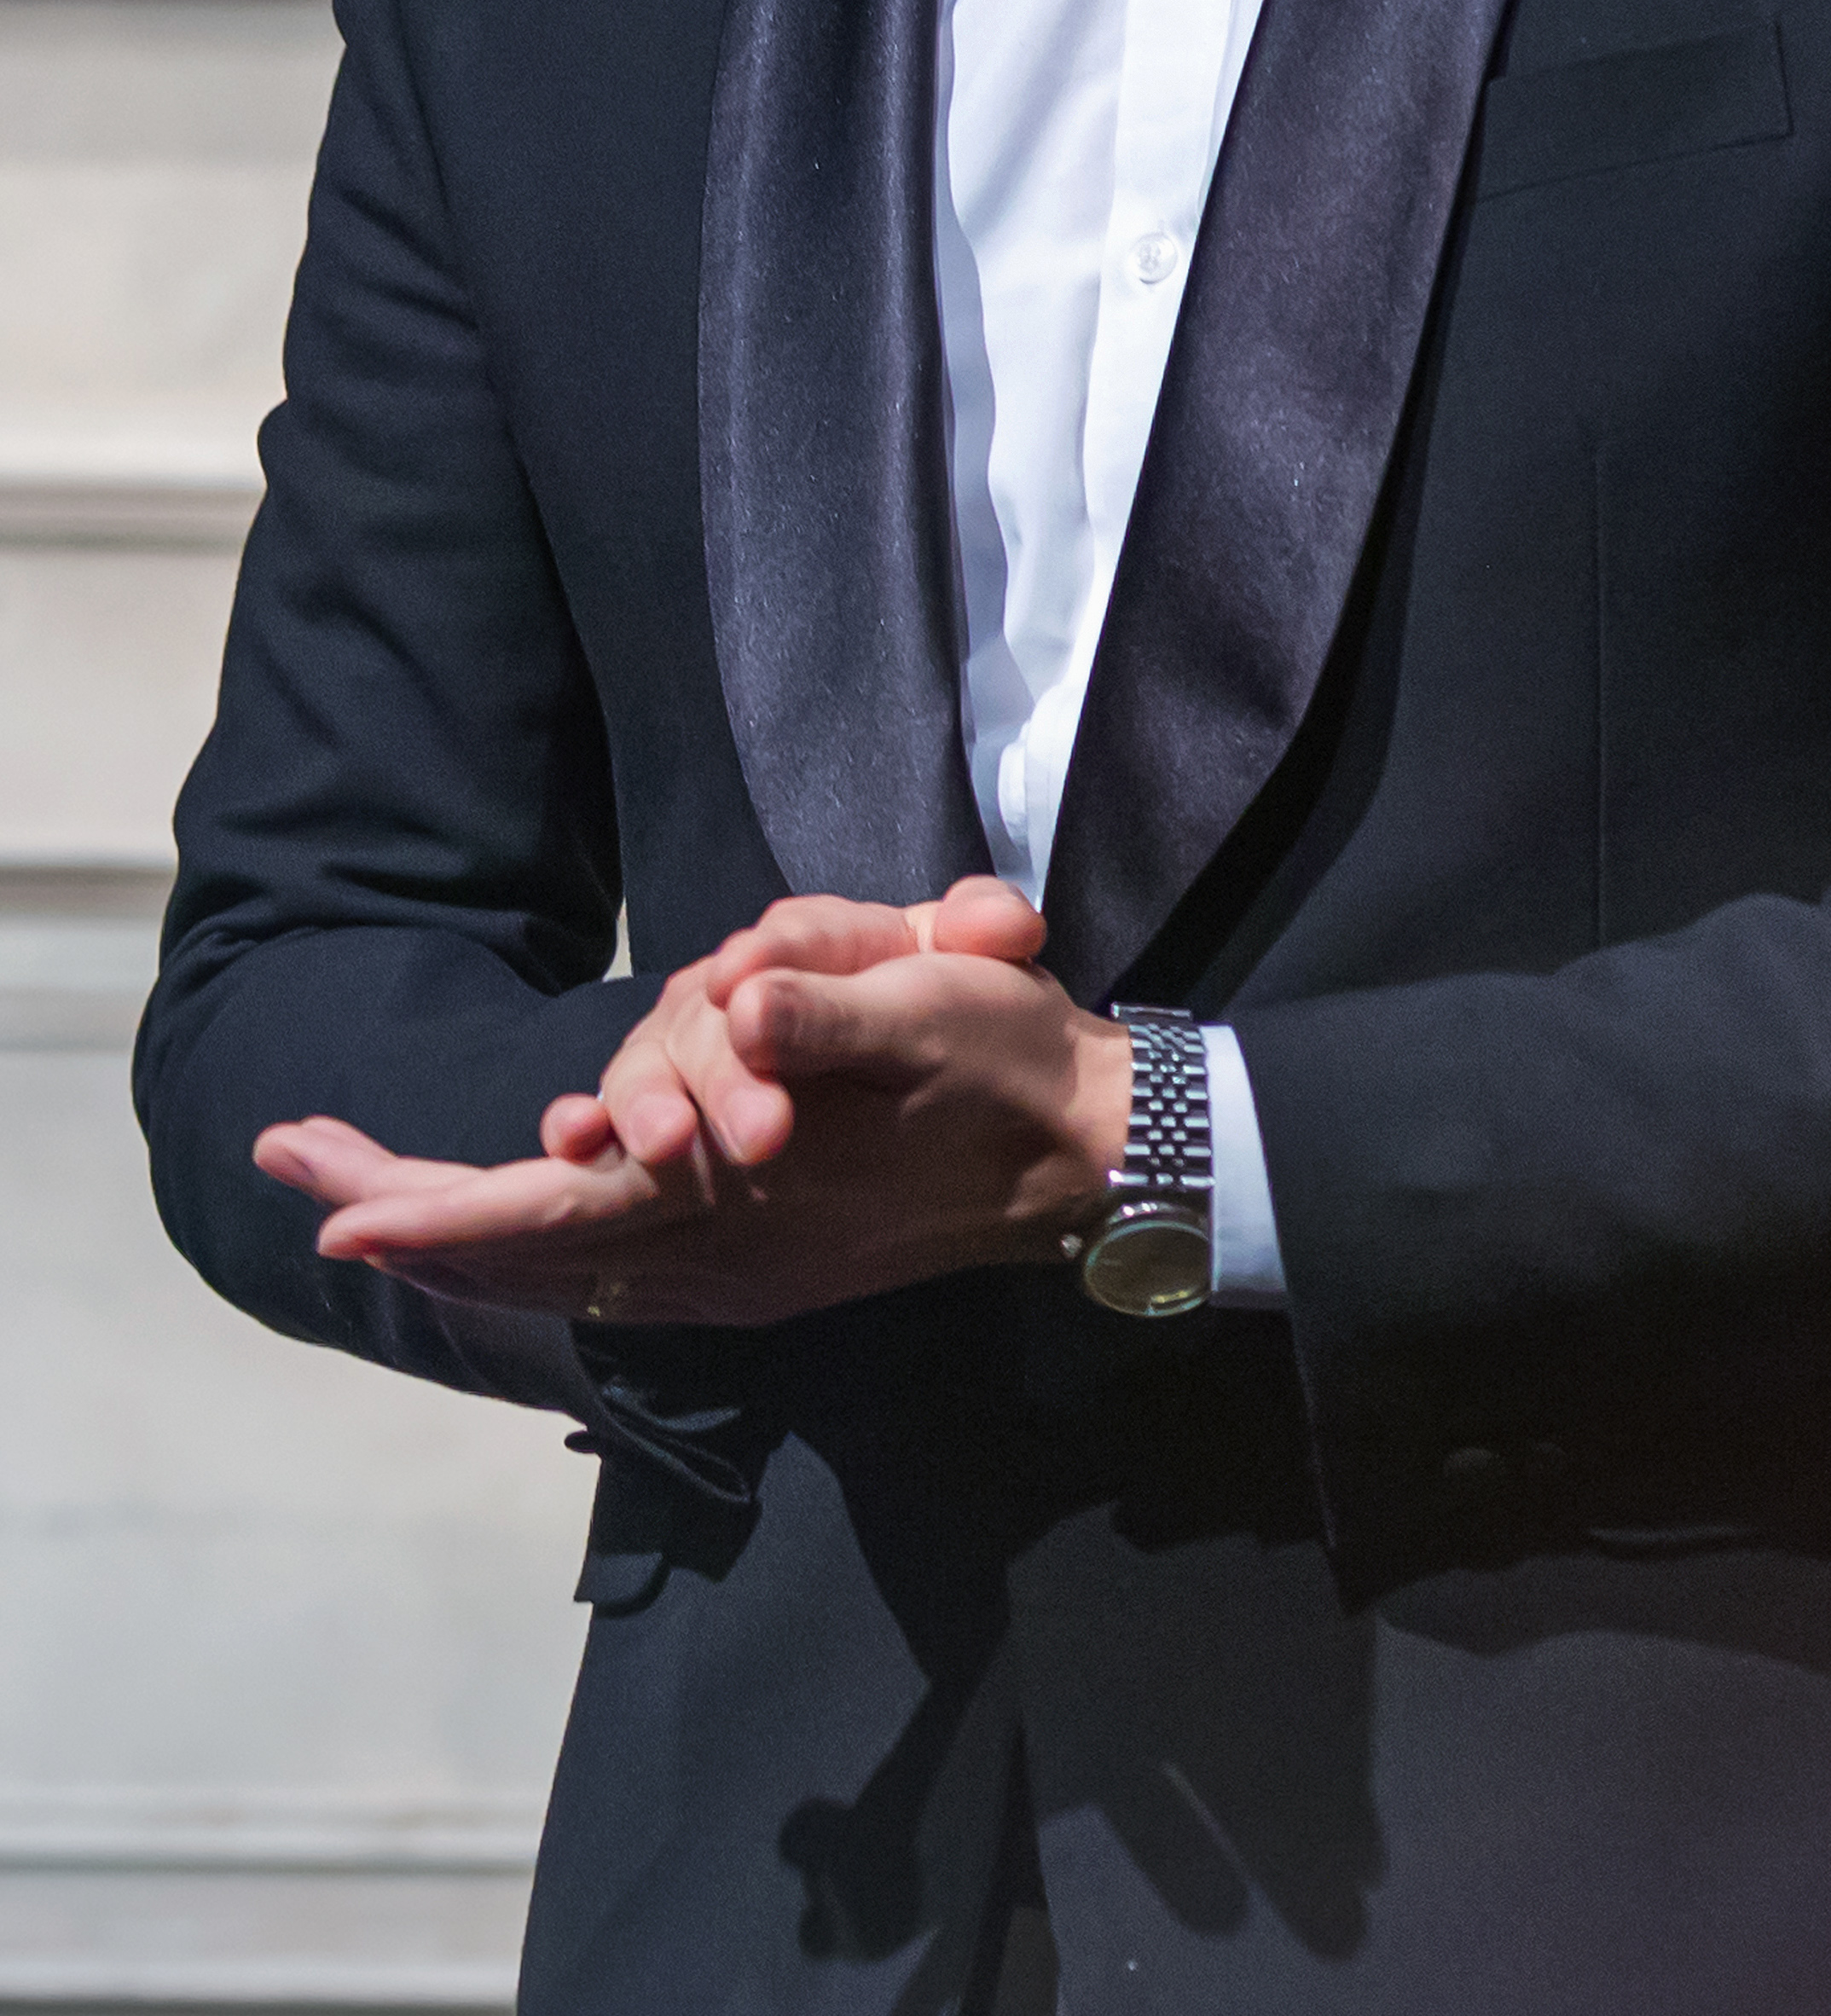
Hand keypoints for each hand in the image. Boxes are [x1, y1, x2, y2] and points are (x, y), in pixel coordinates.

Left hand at [251, 878, 1135, 1327]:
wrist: (1088, 1158)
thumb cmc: (1005, 1067)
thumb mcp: (931, 1008)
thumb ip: (831, 1008)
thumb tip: (740, 1003)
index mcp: (743, 1202)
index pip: (558, 1216)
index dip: (440, 1215)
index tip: (333, 1219)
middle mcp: (718, 1259)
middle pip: (526, 1249)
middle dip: (404, 1213)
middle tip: (291, 1167)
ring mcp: (733, 1275)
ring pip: (556, 1269)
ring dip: (454, 1234)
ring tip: (360, 1198)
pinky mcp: (755, 1269)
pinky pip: (605, 1277)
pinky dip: (527, 1253)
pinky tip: (494, 1231)